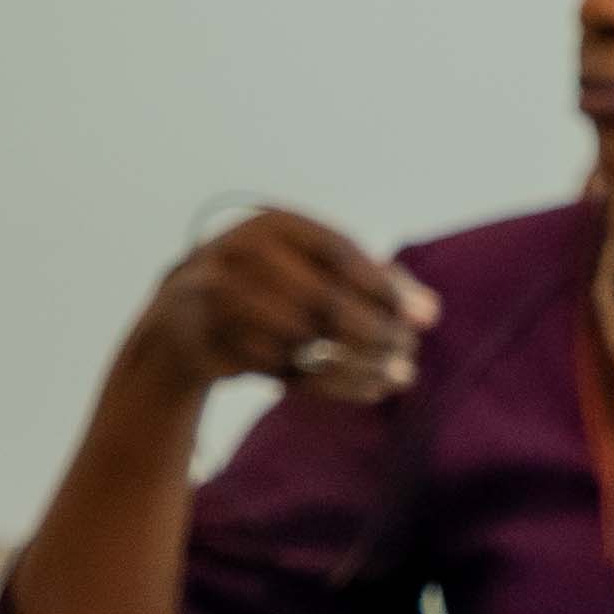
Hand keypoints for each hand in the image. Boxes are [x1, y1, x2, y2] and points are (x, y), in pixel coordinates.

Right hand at [129, 210, 430, 409]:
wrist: (184, 319)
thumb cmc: (272, 289)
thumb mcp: (317, 270)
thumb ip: (376, 281)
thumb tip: (429, 308)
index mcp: (272, 225)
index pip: (339, 253)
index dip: (385, 288)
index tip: (426, 318)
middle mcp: (238, 251)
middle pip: (321, 297)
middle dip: (375, 332)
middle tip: (409, 353)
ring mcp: (214, 294)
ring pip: (299, 336)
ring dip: (356, 363)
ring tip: (398, 375)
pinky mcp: (206, 338)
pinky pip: (277, 367)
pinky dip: (328, 384)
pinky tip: (367, 388)